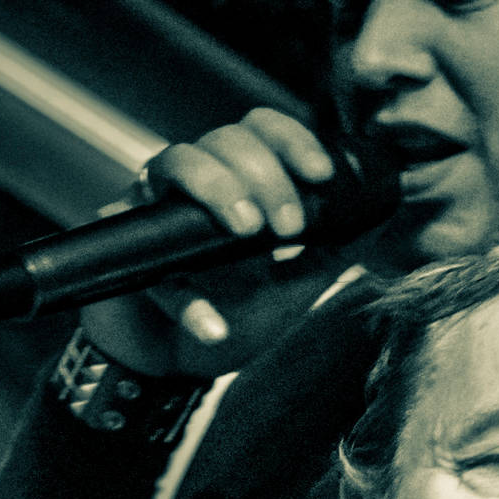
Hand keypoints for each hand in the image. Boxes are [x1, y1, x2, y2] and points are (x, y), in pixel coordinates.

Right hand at [81, 107, 357, 377]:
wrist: (174, 368)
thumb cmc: (230, 317)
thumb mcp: (293, 287)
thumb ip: (330, 253)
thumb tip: (375, 217)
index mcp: (237, 182)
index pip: (260, 130)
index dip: (292, 140)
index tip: (322, 176)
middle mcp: (193, 185)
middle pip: (223, 139)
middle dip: (265, 175)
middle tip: (289, 228)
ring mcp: (152, 210)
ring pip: (175, 162)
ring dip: (218, 189)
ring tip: (248, 232)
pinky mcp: (123, 252)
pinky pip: (150, 257)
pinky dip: (184, 295)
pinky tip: (212, 324)